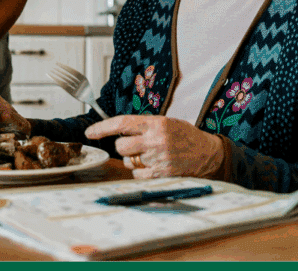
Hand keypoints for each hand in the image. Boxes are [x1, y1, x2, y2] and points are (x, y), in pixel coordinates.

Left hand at [85, 115, 224, 178]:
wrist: (207, 153)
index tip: (90, 132)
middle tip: (135, 145)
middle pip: (120, 146)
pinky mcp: (161, 175)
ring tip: (150, 155)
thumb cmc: (184, 135)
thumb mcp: (164, 122)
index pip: (121, 124)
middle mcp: (155, 140)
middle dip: (123, 147)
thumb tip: (117, 130)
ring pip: (128, 162)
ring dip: (133, 159)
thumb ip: (142, 126)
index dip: (102, 127)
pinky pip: (137, 175)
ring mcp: (158, 159)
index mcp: (155, 123)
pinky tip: (154, 166)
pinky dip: (141, 172)